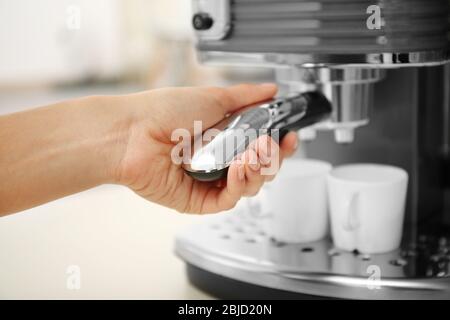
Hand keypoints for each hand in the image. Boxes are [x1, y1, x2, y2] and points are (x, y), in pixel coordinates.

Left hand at [113, 84, 297, 212]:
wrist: (133, 132)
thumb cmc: (163, 112)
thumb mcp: (212, 97)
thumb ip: (246, 97)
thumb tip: (270, 90)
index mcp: (224, 137)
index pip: (261, 147)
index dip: (279, 145)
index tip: (289, 135)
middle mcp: (219, 160)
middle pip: (260, 170)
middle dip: (272, 158)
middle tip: (271, 144)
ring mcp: (209, 181)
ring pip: (248, 186)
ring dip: (258, 169)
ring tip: (253, 152)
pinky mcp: (198, 200)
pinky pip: (229, 199)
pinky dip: (240, 184)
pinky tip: (239, 168)